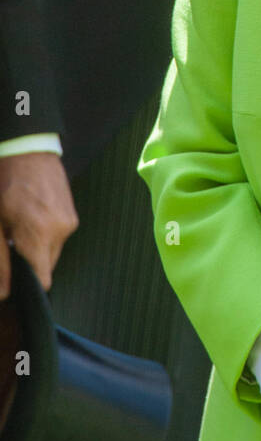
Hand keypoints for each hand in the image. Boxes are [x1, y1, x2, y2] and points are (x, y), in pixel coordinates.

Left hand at [0, 152, 78, 298]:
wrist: (27, 149)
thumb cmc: (4, 183)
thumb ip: (0, 260)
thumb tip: (3, 292)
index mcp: (38, 234)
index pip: (43, 280)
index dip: (28, 286)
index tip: (14, 279)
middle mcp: (60, 231)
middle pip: (47, 267)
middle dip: (29, 261)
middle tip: (11, 241)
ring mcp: (70, 222)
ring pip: (52, 252)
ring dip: (36, 247)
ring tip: (20, 225)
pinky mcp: (73, 214)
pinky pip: (58, 236)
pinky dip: (44, 234)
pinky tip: (32, 217)